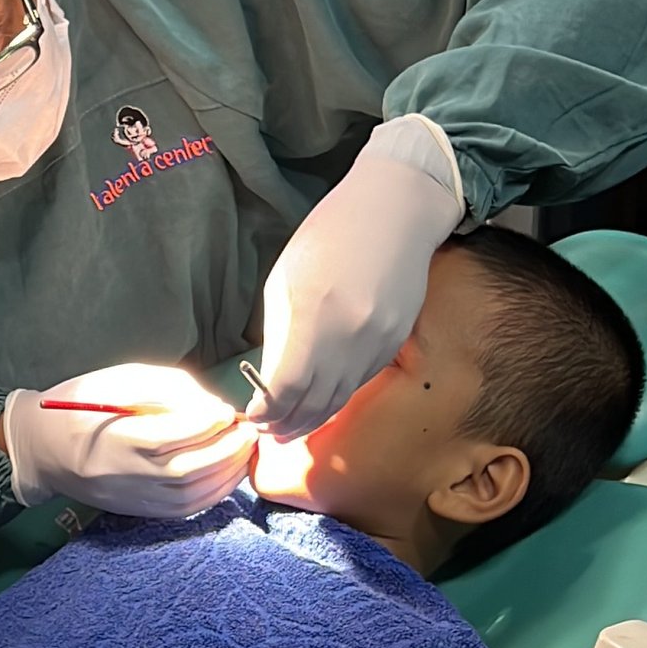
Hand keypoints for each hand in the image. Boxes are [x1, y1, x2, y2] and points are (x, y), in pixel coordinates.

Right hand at [4, 363, 257, 519]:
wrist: (43, 449)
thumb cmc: (82, 405)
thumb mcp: (119, 380)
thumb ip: (167, 388)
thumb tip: (212, 407)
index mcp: (117, 437)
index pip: (173, 435)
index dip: (207, 423)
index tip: (226, 409)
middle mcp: (127, 474)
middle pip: (189, 469)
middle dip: (227, 449)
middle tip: (249, 429)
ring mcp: (134, 498)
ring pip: (192, 494)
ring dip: (228, 473)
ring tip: (245, 449)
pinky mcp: (139, 511)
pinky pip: (185, 510)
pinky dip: (215, 494)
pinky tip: (229, 473)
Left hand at [247, 116, 464, 438]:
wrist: (395, 212)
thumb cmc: (329, 237)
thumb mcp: (286, 280)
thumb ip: (280, 335)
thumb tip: (272, 382)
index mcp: (312, 315)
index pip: (286, 389)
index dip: (266, 411)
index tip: (251, 417)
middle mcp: (349, 336)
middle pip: (315, 404)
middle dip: (286, 425)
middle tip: (265, 435)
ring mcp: (378, 342)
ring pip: (340, 399)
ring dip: (312, 420)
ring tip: (288, 430)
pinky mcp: (395, 342)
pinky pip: (360, 382)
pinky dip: (336, 399)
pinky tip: (319, 404)